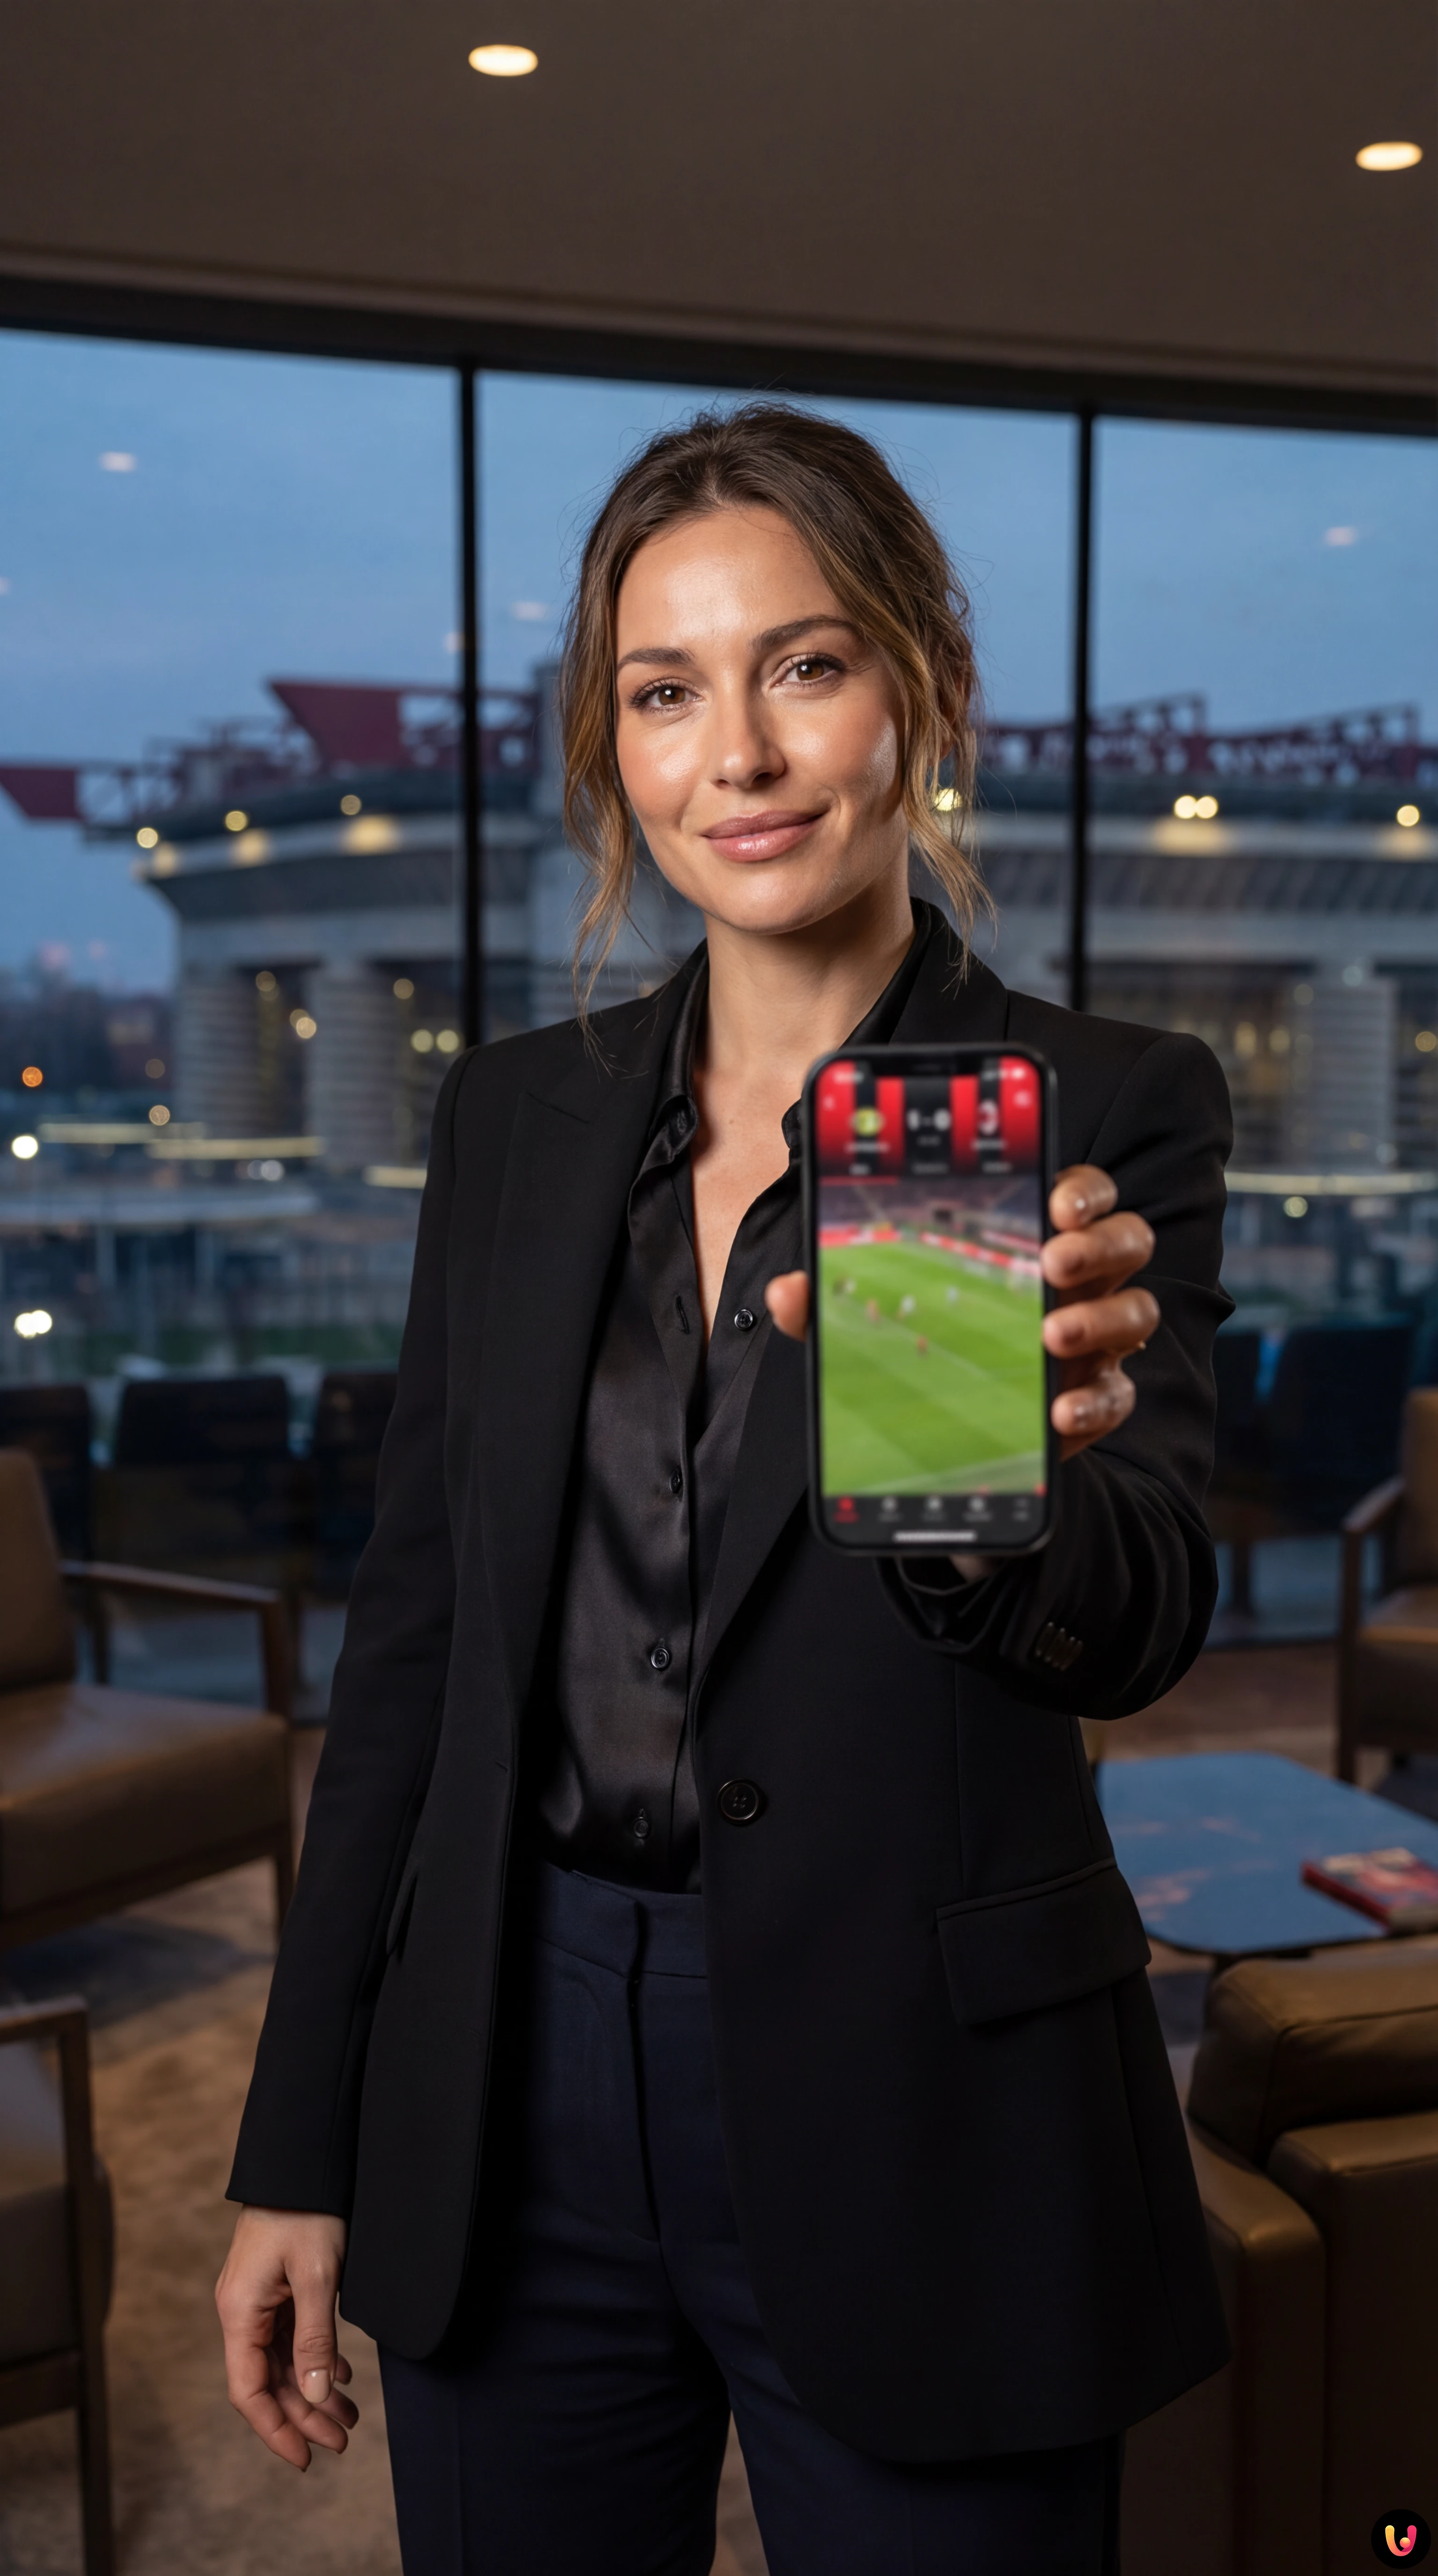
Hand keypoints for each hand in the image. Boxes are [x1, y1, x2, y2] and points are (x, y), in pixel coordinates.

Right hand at [216, 2207, 354, 2470]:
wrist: (305, 2160)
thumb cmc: (307, 2212)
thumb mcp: (316, 2277)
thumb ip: (314, 2339)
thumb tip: (312, 2397)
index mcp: (240, 2312)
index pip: (249, 2391)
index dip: (275, 2429)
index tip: (305, 2458)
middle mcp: (243, 2310)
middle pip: (268, 2381)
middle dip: (303, 2415)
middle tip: (342, 2441)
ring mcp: (259, 2299)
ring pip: (283, 2361)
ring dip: (313, 2390)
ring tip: (350, 2417)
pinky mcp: (276, 2287)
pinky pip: (291, 2336)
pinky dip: (316, 2359)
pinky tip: (341, 2376)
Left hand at [764, 1160, 1156, 1471]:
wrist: (955, 1438)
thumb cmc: (923, 1350)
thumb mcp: (871, 1322)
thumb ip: (832, 1305)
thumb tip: (785, 1292)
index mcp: (1032, 1241)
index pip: (1080, 1193)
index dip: (1082, 1189)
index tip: (1058, 1200)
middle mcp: (1077, 1283)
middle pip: (1127, 1239)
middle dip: (1100, 1242)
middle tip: (1054, 1260)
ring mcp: (1094, 1340)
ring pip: (1137, 1309)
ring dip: (1102, 1316)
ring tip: (1053, 1332)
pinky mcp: (1094, 1396)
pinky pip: (1121, 1392)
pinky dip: (1097, 1400)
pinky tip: (1059, 1410)